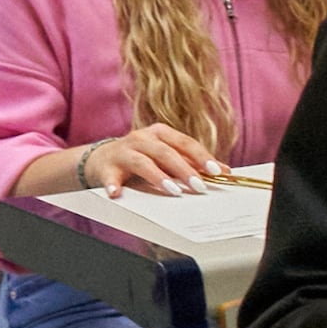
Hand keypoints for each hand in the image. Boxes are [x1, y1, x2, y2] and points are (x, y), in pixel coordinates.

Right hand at [76, 123, 226, 197]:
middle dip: (184, 169)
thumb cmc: (142, 158)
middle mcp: (142, 138)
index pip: (185, 143)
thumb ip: (192, 162)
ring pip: (142, 162)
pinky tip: (116, 194)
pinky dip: (113, 185)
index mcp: (160, 133)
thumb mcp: (167, 157)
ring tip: (172, 191)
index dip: (202, 156)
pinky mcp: (106, 167)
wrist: (101, 159)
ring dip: (158, 176)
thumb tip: (225, 171)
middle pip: (166, 152)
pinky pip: (110, 177)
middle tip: (199, 186)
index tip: (217, 171)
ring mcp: (123, 151)